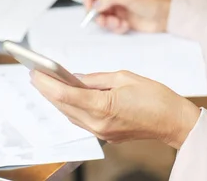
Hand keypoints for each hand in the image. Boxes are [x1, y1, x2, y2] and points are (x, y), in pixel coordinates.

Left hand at [31, 70, 199, 148]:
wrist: (171, 120)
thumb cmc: (154, 97)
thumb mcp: (124, 77)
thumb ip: (96, 79)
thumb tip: (76, 78)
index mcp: (104, 107)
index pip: (66, 95)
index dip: (47, 83)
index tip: (35, 72)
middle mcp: (98, 123)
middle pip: (64, 106)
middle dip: (47, 90)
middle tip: (35, 75)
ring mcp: (101, 132)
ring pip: (70, 115)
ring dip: (56, 100)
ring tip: (46, 84)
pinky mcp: (105, 134)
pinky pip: (81, 120)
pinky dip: (70, 107)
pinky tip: (66, 97)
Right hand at [84, 0, 170, 32]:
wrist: (165, 16)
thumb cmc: (151, 0)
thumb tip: (95, 4)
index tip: (90, 7)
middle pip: (92, 1)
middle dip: (98, 13)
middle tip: (106, 20)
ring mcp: (115, 4)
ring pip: (99, 15)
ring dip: (107, 22)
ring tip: (119, 23)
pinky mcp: (119, 17)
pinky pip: (108, 24)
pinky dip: (115, 27)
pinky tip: (125, 25)